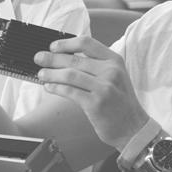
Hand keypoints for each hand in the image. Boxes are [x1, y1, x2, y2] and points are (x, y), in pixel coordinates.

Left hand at [34, 36, 148, 149]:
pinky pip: (69, 91)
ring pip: (69, 75)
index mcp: (114, 60)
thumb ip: (95, 65)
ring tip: (41, 74)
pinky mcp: (96, 103)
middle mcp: (111, 71)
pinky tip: (49, 87)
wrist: (133, 128)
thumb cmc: (119, 102)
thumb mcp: (114, 76)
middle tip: (38, 58)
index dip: (66, 43)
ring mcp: (104, 87)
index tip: (53, 46)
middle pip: (74, 59)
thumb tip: (63, 58)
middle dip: (52, 58)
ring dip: (51, 74)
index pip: (87, 43)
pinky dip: (56, 88)